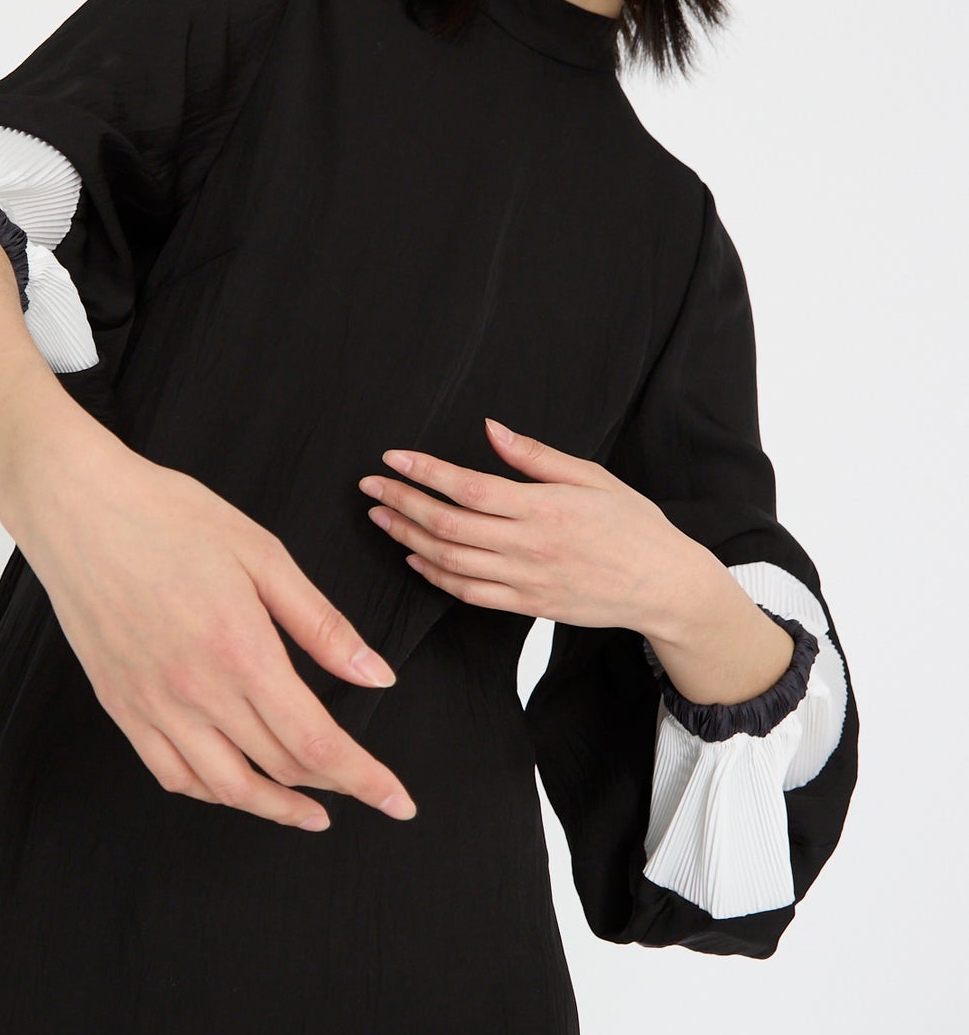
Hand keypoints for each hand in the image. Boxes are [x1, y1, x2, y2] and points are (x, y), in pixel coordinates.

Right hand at [4, 419, 419, 833]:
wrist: (78, 508)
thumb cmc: (169, 517)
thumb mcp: (263, 555)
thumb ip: (322, 624)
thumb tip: (376, 677)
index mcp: (243, 652)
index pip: (317, 743)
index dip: (365, 780)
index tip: (398, 802)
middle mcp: (197, 691)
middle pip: (281, 768)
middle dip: (336, 788)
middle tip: (364, 788)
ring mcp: (153, 705)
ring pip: (227, 788)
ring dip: (276, 808)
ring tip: (310, 811)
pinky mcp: (121, 707)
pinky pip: (172, 773)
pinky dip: (213, 792)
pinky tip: (237, 786)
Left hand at [356, 415, 700, 635]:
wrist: (663, 585)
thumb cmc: (633, 525)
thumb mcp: (591, 477)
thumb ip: (535, 456)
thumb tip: (491, 429)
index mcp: (544, 508)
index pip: (469, 488)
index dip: (425, 473)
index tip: (393, 459)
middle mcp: (529, 546)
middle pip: (448, 525)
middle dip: (402, 503)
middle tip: (370, 486)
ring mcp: (525, 580)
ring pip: (450, 561)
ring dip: (408, 537)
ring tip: (381, 518)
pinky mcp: (526, 606)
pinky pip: (468, 593)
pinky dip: (435, 576)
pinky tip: (415, 557)